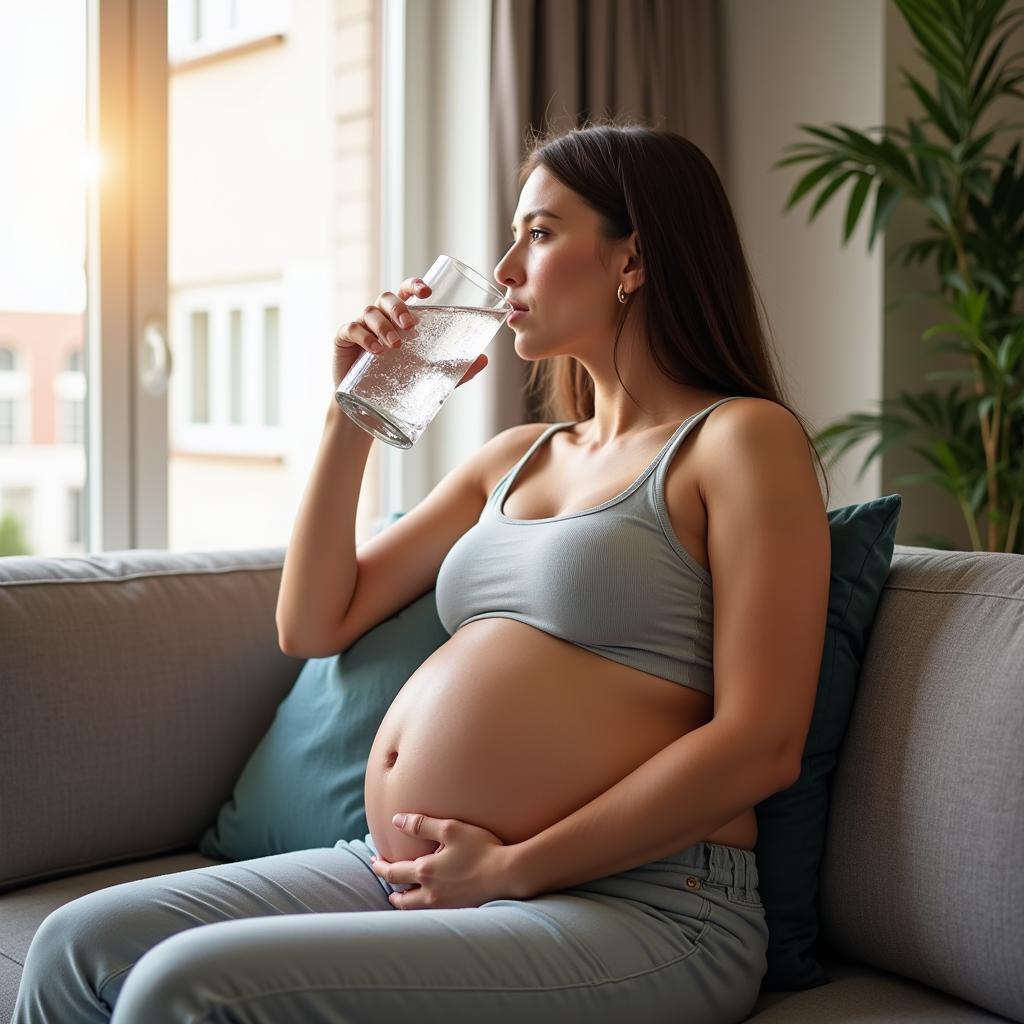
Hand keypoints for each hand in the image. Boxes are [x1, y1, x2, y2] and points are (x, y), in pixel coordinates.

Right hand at [332, 278, 488, 389]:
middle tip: (411, 325)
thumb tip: (485, 359)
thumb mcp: (429, 375)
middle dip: (399, 307)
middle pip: (386, 298)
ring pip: (369, 312)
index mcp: (399, 318)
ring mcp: (360, 327)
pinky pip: (350, 330)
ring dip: (383, 325)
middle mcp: (379, 318)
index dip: (415, 285)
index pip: (406, 291)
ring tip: (395, 345)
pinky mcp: (342, 340)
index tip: (427, 291)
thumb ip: (456, 368)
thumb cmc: (398, 383)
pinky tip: (375, 350)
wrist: (367, 408)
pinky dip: (363, 337)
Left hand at [370, 813, 517, 909]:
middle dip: (391, 891)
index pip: (393, 873)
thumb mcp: (451, 829)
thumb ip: (422, 824)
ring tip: (402, 895)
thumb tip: (397, 820)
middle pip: (400, 899)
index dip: (381, 867)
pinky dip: (422, 909)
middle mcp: (430, 894)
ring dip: (405, 902)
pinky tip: (428, 902)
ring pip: (414, 910)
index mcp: (425, 872)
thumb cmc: (481, 848)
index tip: (375, 861)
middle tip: (387, 882)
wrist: (507, 874)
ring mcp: (444, 906)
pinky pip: (431, 914)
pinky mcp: (457, 912)